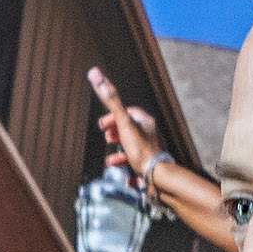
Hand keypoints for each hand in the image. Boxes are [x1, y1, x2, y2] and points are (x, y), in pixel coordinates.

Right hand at [86, 70, 225, 241]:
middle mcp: (150, 134)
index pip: (128, 113)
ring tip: (110, 156)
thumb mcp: (123, 124)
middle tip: (106, 136)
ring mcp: (150, 150)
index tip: (102, 124)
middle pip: (130, 128)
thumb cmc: (141, 150)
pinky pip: (134, 163)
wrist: (157, 177)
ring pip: (131, 146)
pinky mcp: (149, 165)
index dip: (114, 116)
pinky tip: (118, 170)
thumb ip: (110, 100)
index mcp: (145, 122)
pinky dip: (124, 164)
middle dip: (116, 132)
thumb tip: (96, 74)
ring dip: (118, 150)